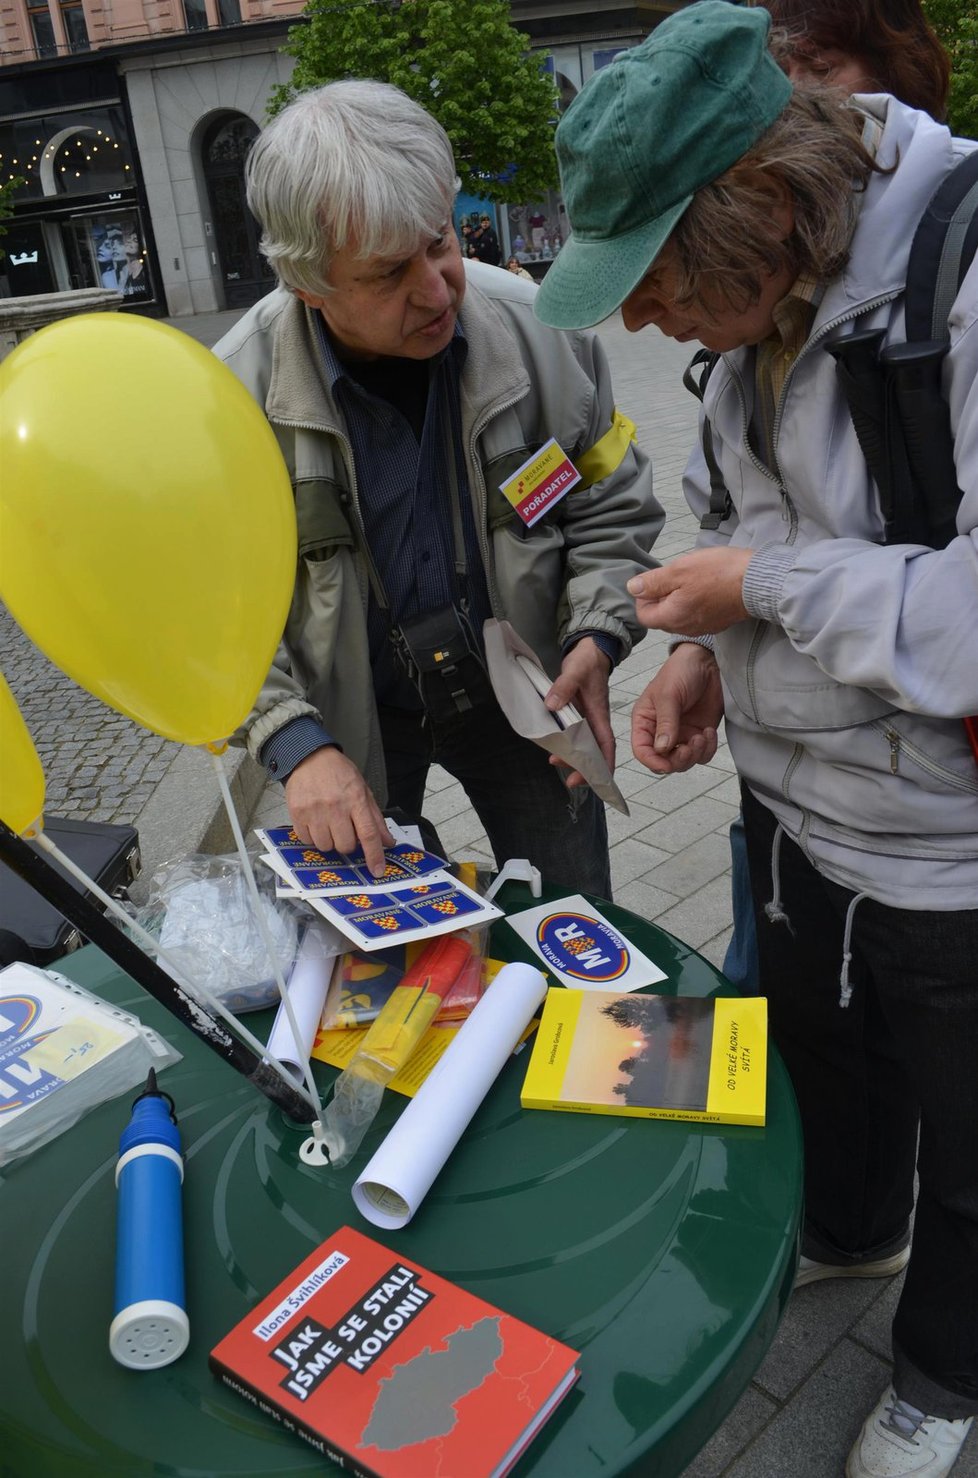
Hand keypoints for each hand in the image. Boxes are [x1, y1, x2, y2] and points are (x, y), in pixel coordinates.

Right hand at [284, 747, 392, 876]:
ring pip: (325, 846)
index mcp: (356, 800)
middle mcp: (336, 807)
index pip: (368, 834)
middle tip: (345, 831)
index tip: (378, 871)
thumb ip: (375, 818)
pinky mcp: (297, 813)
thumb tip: (388, 842)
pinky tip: (315, 823)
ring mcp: (315, 811)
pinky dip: (313, 837)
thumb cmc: (339, 773)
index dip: (374, 856)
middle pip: (346, 845)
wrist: (309, 757)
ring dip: (329, 841)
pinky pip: (307, 841)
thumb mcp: (363, 790)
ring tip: (328, 825)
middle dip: (348, 844)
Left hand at [545, 636, 613, 787]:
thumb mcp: (574, 671)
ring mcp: (588, 718)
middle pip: (596, 751)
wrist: (590, 651)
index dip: (604, 764)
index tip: (595, 779)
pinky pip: (575, 735)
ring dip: (574, 758)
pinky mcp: (579, 714)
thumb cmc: (587, 661)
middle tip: (569, 780)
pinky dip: (567, 744)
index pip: (606, 745)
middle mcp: (596, 720)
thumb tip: (552, 705)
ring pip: (585, 745)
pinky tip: (554, 748)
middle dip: (586, 768)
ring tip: (555, 761)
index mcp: (600, 714)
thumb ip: (564, 687)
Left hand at [627, 548, 751, 635]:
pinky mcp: (717, 623)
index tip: (655, 580)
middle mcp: (686, 628)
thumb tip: (633, 588)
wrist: (758, 583)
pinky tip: (706, 587)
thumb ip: (654, 582)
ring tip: (692, 579)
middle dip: (661, 598)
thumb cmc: (719, 573)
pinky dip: (694, 603)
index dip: (644, 597)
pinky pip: (696, 616)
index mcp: (673, 617)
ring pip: (679, 616)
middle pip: (661, 617)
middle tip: (675, 577)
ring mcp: (703, 627)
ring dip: (678, 600)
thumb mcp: (680, 570)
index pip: (643, 615)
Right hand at [632, 643, 723, 773]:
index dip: (652, 762)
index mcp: (645, 721)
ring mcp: (681, 734)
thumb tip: (662, 749)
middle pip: (664, 761)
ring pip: (684, 762)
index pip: (642, 750)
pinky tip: (709, 732)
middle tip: (689, 747)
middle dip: (678, 760)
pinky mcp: (699, 734)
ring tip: (701, 735)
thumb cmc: (681, 671)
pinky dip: (708, 749)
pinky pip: (702, 755)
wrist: (708, 662)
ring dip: (694, 754)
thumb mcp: (669, 695)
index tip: (666, 764)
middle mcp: (661, 731)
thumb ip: (665, 723)